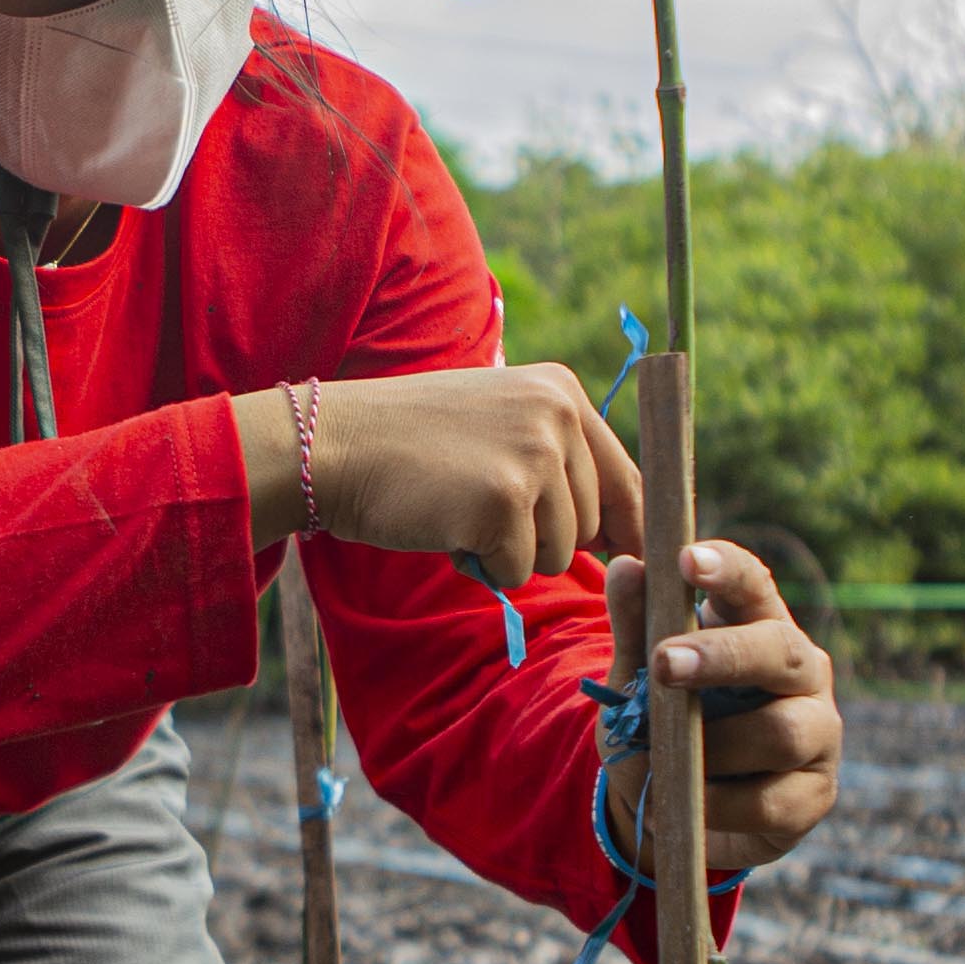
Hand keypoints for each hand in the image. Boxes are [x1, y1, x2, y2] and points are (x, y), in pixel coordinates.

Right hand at [239, 367, 644, 577]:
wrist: (336, 445)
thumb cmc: (411, 447)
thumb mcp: (498, 427)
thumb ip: (558, 465)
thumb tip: (622, 537)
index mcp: (561, 391)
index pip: (626, 477)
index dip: (628, 527)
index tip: (627, 558)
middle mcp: (558, 414)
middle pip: (594, 524)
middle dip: (542, 539)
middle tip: (480, 511)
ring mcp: (534, 454)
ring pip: (560, 553)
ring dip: (511, 554)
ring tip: (460, 512)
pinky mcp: (505, 499)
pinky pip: (518, 571)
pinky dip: (481, 565)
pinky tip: (445, 526)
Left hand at [606, 540, 840, 875]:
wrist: (682, 807)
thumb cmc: (668, 724)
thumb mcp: (639, 680)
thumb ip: (635, 629)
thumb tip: (625, 569)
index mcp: (758, 627)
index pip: (753, 584)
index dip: (726, 570)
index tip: (687, 559)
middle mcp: (801, 672)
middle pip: (778, 651)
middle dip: (721, 656)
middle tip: (663, 664)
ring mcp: (818, 731)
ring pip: (781, 732)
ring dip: (716, 748)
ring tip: (664, 763)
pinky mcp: (815, 793)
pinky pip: (771, 800)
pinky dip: (717, 805)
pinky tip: (682, 807)